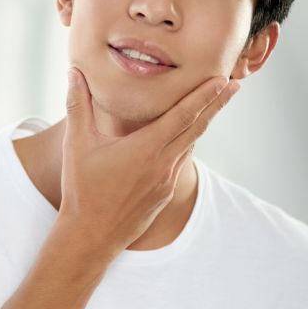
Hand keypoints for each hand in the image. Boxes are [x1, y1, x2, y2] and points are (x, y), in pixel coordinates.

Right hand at [57, 68, 240, 252]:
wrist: (91, 235)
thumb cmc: (82, 190)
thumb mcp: (77, 144)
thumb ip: (78, 105)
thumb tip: (73, 72)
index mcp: (146, 149)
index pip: (184, 115)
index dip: (205, 96)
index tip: (223, 80)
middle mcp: (163, 164)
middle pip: (197, 127)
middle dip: (216, 104)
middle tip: (234, 84)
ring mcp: (167, 181)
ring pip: (190, 145)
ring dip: (204, 123)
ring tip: (215, 105)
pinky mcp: (165, 195)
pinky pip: (180, 163)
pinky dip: (187, 144)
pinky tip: (187, 137)